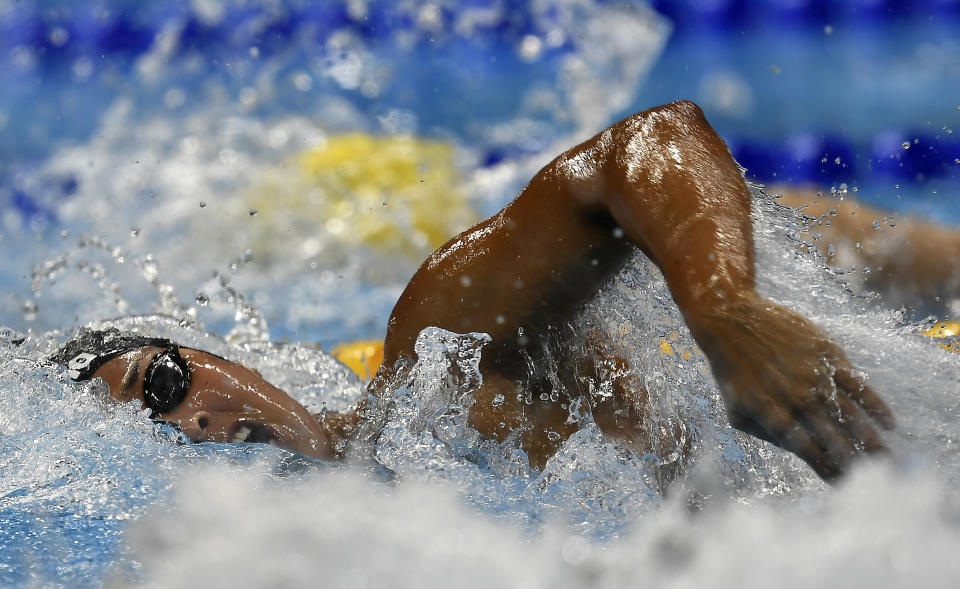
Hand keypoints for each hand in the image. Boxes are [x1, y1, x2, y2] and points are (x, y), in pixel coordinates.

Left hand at [687, 294, 894, 479]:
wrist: (731, 319)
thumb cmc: (732, 370)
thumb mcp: (736, 409)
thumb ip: (766, 433)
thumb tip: (798, 450)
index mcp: (771, 413)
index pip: (806, 450)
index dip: (827, 470)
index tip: (844, 485)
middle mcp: (796, 397)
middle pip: (833, 437)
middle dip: (855, 461)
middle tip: (875, 478)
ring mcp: (813, 375)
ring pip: (849, 413)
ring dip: (870, 439)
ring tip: (885, 459)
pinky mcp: (827, 354)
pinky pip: (857, 383)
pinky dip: (875, 405)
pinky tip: (890, 424)